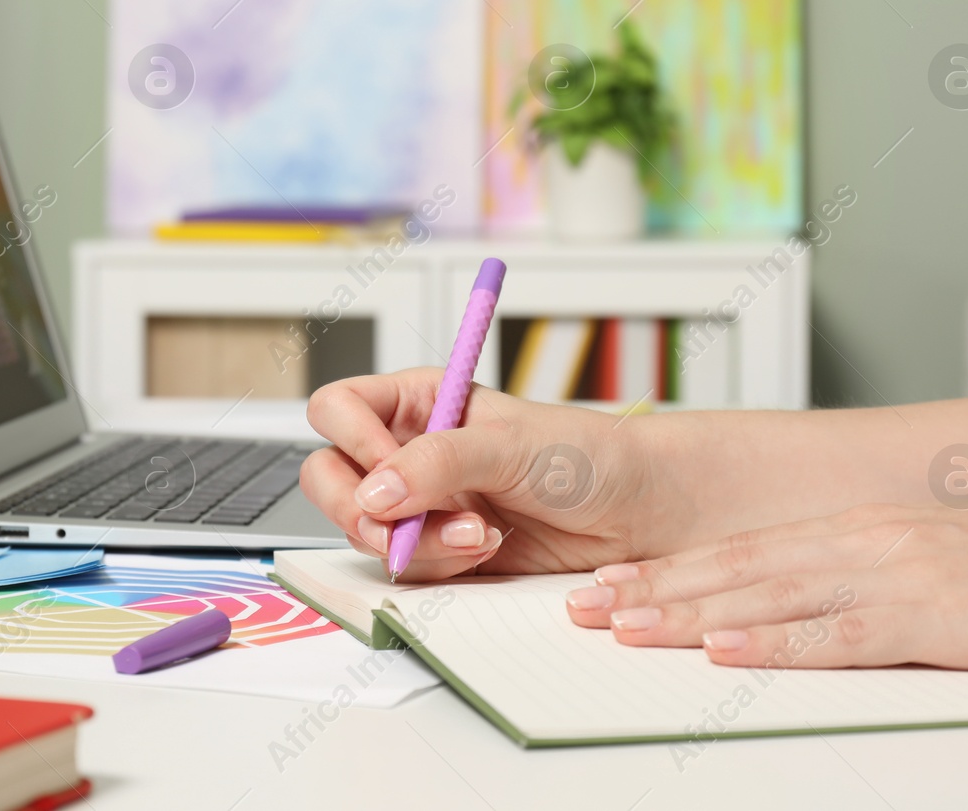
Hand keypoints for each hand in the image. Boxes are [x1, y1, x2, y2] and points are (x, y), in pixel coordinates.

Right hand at [303, 368, 648, 580]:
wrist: (637, 514)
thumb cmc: (586, 456)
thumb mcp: (508, 443)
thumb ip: (436, 462)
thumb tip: (375, 491)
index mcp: (417, 401)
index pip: (338, 409)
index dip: (349, 438)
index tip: (385, 465)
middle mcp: (409, 450)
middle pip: (330, 477)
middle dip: (362, 508)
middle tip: (403, 522)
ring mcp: (421, 503)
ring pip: (365, 529)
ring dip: (416, 540)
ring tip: (480, 533)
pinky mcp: (440, 550)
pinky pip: (404, 566)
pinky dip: (438, 564)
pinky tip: (488, 548)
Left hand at [565, 502, 967, 669]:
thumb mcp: (923, 562)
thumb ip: (854, 580)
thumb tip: (786, 609)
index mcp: (854, 528)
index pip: (737, 551)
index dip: (667, 570)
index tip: (609, 585)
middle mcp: (859, 540)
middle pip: (733, 569)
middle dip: (651, 589)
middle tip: (584, 607)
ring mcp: (892, 573)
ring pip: (767, 596)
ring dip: (688, 614)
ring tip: (624, 627)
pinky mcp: (931, 616)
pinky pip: (837, 635)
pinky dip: (775, 644)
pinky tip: (725, 652)